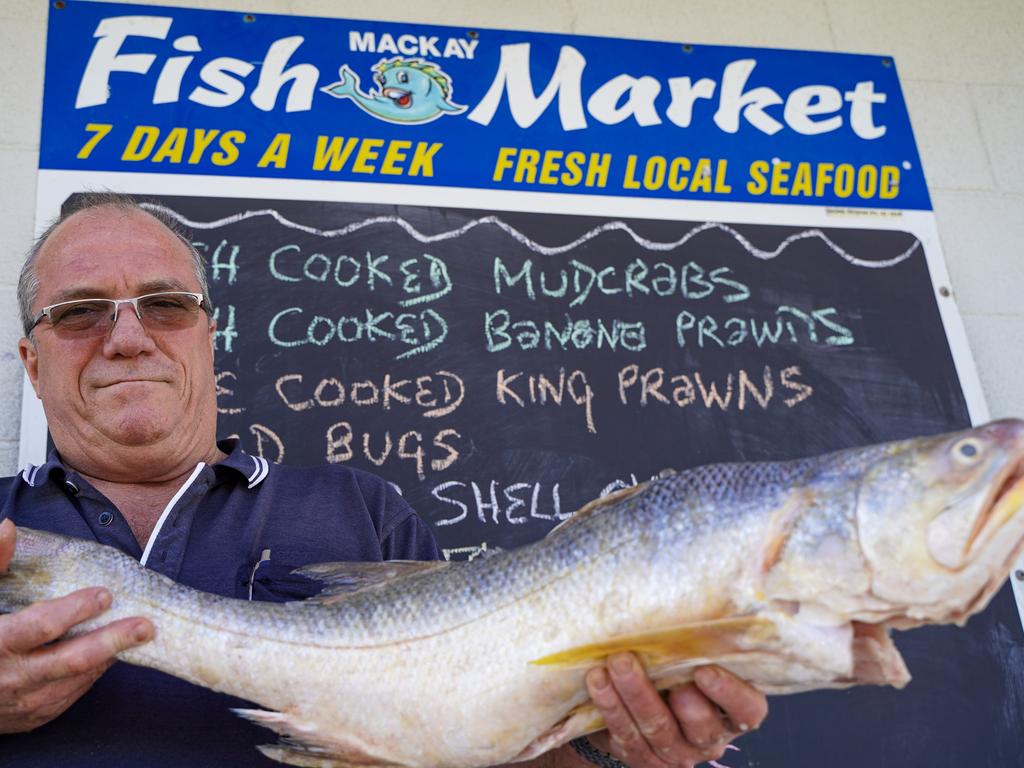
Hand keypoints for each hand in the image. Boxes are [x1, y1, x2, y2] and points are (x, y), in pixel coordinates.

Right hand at [0, 519, 153, 732]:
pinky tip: (106, 655)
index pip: (41, 626)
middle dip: (113, 640)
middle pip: (71, 660)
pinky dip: (91, 674)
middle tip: (145, 624)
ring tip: (134, 634)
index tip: (104, 594)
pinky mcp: (32, 718)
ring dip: (107, 657)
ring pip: (76, 680)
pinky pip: (70, 696)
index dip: (75, 610)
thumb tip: (7, 526)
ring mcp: (22, 702)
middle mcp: (10, 678)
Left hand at [584, 654, 766, 766]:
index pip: (747, 710)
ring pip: (658, 728)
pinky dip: (611, 706)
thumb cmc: (680, 667)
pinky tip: (598, 681)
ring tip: (619, 663)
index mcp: (733, 712)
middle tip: (663, 671)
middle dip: (681, 701)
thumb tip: (708, 589)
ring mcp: (675, 752)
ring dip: (636, 694)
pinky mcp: (641, 756)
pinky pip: (626, 734)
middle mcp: (709, 738)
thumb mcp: (697, 656)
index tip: (704, 670)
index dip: (729, 694)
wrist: (643, 701)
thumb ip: (704, 640)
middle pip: (701, 727)